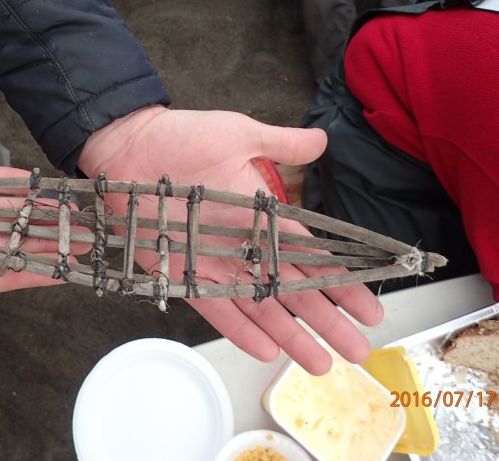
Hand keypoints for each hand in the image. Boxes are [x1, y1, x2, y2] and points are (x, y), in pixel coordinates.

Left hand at [78, 106, 383, 373]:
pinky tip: (266, 351)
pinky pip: (216, 307)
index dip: (342, 282)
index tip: (369, 307)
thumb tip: (323, 139)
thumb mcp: (238, 133)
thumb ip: (280, 143)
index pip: (313, 256)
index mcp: (264, 216)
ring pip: (261, 308)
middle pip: (294, 290)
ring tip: (321, 365)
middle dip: (328, 321)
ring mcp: (216, 262)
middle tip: (358, 351)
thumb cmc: (182, 137)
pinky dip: (240, 329)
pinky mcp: (183, 272)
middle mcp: (245, 245)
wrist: (129, 146)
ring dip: (291, 336)